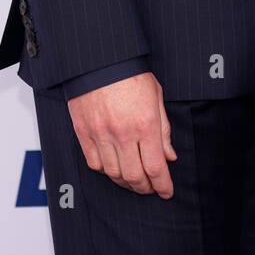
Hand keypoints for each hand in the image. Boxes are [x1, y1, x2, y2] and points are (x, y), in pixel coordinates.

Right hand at [66, 72, 176, 197]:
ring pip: (114, 174)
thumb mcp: (157, 97)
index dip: (163, 185)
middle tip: (151, 188)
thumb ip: (164, 129)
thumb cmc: (131, 75)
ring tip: (134, 181)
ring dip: (126, 183)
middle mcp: (123, 133)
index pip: (156, 166)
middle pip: (135, 176)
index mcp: (145, 123)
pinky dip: (106, 171)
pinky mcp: (84, 133)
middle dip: (145, 188)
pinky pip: (95, 163)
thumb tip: (169, 155)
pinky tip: (114, 169)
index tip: (167, 192)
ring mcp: (101, 135)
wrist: (100, 62)